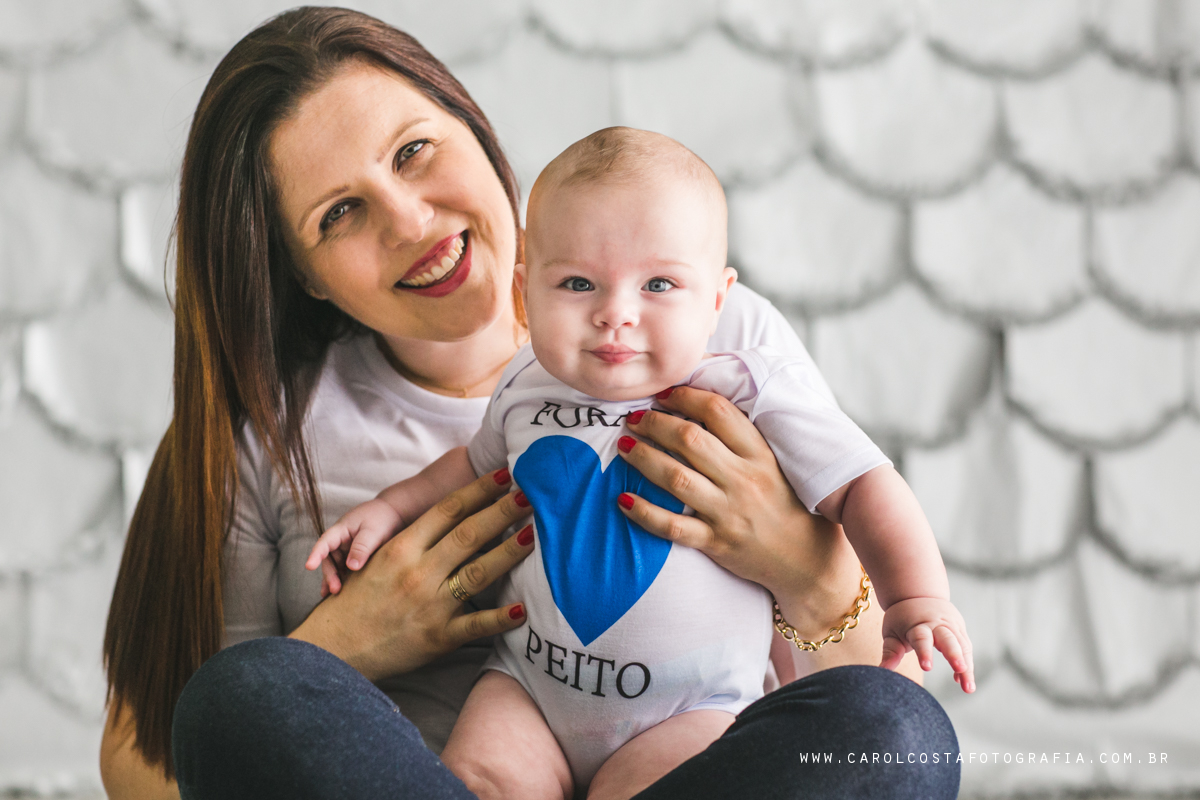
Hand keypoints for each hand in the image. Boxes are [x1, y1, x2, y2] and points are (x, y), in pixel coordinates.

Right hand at [289, 469, 534, 681]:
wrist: (335, 647)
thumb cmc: (358, 601)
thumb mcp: (379, 562)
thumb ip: (415, 543)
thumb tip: (455, 521)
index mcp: (402, 548)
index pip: (448, 510)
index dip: (480, 490)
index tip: (505, 475)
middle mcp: (418, 571)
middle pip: (469, 533)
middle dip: (503, 511)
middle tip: (532, 494)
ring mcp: (430, 604)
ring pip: (478, 572)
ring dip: (509, 552)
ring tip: (535, 536)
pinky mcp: (438, 637)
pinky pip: (476, 626)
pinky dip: (501, 618)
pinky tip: (524, 609)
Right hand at [305, 498, 403, 595]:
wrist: (395, 513)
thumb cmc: (382, 518)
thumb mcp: (373, 531)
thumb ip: (362, 548)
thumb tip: (351, 567)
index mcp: (341, 530)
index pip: (324, 543)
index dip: (316, 555)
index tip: (309, 566)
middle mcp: (340, 541)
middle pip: (329, 559)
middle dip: (330, 575)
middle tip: (335, 590)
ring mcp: (347, 549)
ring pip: (336, 566)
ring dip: (335, 580)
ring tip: (334, 597)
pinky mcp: (356, 557)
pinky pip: (346, 569)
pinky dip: (345, 580)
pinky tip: (343, 594)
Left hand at [615, 386, 863, 640]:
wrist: (808, 562)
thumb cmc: (788, 506)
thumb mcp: (776, 464)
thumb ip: (743, 439)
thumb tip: (700, 406)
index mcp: (761, 455)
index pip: (719, 412)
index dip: (686, 397)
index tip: (665, 394)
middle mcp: (745, 480)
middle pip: (690, 440)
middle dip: (655, 423)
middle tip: (634, 418)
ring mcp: (729, 512)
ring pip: (676, 478)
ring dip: (644, 458)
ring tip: (624, 445)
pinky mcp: (716, 542)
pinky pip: (672, 527)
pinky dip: (644, 512)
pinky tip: (623, 500)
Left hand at [880, 597, 974, 692]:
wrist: (918, 593)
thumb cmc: (902, 618)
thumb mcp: (891, 631)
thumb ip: (890, 651)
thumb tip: (882, 671)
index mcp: (918, 624)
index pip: (921, 638)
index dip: (924, 652)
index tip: (926, 668)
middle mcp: (937, 624)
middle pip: (948, 639)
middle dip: (955, 655)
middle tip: (960, 670)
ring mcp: (951, 626)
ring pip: (962, 646)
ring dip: (967, 667)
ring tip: (968, 688)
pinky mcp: (960, 630)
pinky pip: (966, 648)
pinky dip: (967, 665)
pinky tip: (963, 682)